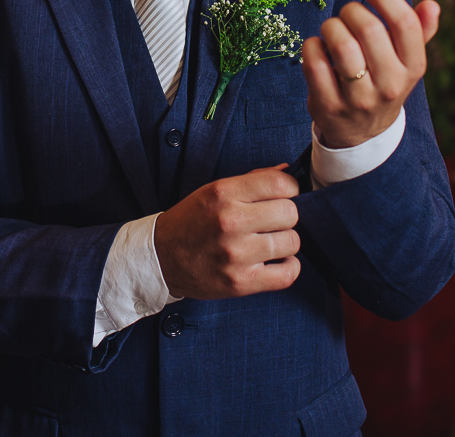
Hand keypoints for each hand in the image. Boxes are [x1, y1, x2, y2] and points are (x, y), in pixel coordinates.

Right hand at [154, 165, 299, 298]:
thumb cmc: (191, 221)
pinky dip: (289, 267)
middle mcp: (231, 221)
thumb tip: (287, 172)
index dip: (290, 188)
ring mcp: (237, 254)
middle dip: (285, 215)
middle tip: (272, 220)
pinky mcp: (241, 282)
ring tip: (269, 240)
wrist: (163, 257)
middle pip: (290, 213)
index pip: (279, 184)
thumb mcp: (214, 190)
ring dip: (285, 241)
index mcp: (223, 193)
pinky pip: (287, 274)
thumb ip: (252, 181)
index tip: (285, 194)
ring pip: (292, 242)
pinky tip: (276, 260)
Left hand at [302, 0, 439, 148]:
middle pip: (369, 29)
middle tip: (347, 14)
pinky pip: (314, 63)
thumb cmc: (383, 82)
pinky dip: (311, 46)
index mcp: (413, 68)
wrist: (363, 134)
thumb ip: (419, 31)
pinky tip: (317, 47)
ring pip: (341, 46)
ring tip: (332, 30)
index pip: (405, 24)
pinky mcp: (328, 106)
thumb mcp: (405, 62)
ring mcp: (358, 99)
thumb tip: (432, 5)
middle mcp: (389, 86)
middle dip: (351, 10)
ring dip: (331, 27)